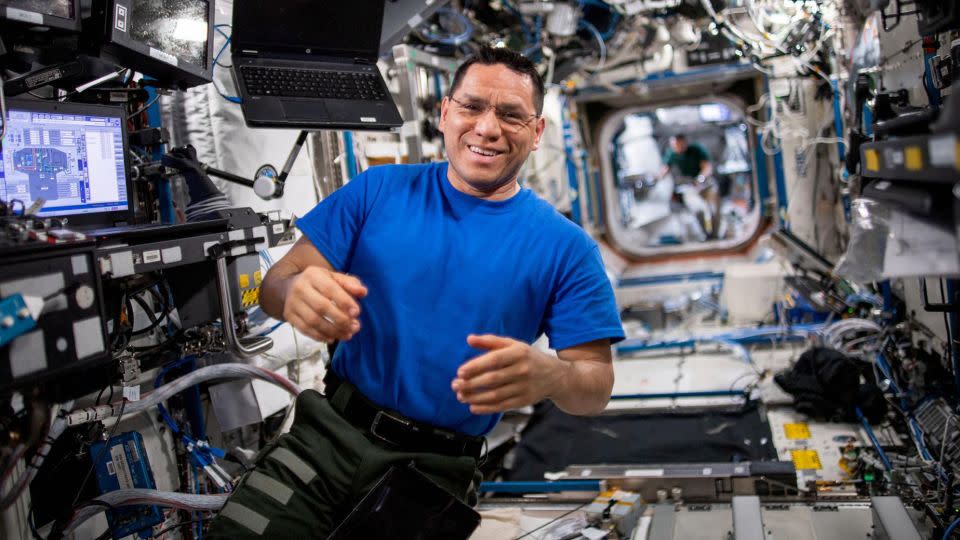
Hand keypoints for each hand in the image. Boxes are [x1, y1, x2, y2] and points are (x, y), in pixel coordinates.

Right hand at [281, 266, 366, 342]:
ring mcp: (292, 303)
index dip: (344, 302)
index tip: (356, 313)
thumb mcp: (334, 277)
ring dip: (332, 331)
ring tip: (347, 335)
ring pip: (313, 321)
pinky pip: (305, 329)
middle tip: (355, 327)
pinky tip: (332, 338)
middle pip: (321, 307)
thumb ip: (350, 283)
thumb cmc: (318, 283)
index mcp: (313, 275)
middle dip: (340, 320)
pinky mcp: (289, 316)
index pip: (330, 289)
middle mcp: (300, 288)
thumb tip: (363, 292)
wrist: (289, 287)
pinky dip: (319, 336)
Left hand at [451, 334, 565, 414]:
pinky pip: (502, 406)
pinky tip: (473, 406)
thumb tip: (469, 339)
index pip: (494, 360)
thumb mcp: (513, 344)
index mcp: (518, 353)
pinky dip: (486, 408)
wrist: (556, 376)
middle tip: (455, 385)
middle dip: (471, 384)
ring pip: (495, 395)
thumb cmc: (529, 358)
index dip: (476, 366)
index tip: (460, 372)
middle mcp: (522, 370)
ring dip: (475, 397)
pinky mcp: (524, 401)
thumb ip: (490, 341)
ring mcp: (524, 387)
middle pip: (492, 379)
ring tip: (461, 396)